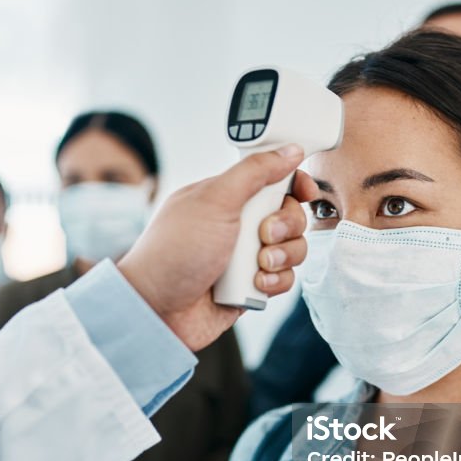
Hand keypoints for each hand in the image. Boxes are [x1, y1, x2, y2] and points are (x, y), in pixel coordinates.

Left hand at [118, 146, 316, 349]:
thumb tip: (289, 150)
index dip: (292, 183)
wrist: (158, 309)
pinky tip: (253, 284)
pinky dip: (274, 281)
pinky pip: (283, 278)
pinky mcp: (250, 286)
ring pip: (291, 248)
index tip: (302, 191)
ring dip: (281, 256)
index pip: (271, 180)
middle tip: (263, 233)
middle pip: (289, 214)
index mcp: (226, 197)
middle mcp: (237, 225)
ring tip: (258, 265)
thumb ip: (255, 171)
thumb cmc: (174, 252)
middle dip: (285, 225)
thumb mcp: (215, 200)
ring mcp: (244, 256)